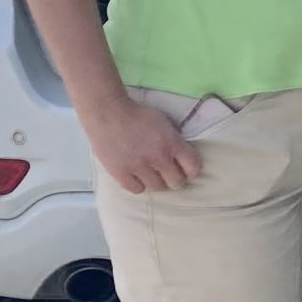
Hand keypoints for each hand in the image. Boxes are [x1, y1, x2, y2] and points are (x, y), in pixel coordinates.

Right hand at [84, 95, 203, 194]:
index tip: (186, 171)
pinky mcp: (121, 173)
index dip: (191, 171)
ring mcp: (139, 167)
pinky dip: (139, 184)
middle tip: (169, 175)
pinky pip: (137, 189)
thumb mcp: (163, 121)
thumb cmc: (136, 113)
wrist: (108, 112)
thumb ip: (174, 138)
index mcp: (172, 142)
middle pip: (176, 182)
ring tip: (152, 175)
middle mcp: (158, 157)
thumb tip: (181, 154)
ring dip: (157, 182)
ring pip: (157, 187)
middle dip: (175, 179)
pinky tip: (137, 176)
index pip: (193, 167)